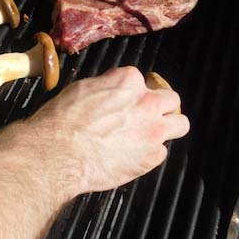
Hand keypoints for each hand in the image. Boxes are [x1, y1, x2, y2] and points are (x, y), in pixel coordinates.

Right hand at [12, 66, 188, 201]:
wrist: (59, 152)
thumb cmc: (62, 120)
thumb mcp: (81, 89)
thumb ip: (105, 87)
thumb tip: (110, 93)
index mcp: (127, 80)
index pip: (141, 80)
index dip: (132, 93)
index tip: (123, 102)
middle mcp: (146, 101)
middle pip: (171, 99)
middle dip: (160, 106)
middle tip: (145, 117)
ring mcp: (153, 129)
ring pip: (180, 124)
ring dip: (168, 128)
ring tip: (150, 136)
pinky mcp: (153, 156)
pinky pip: (161, 152)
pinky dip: (149, 154)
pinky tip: (131, 157)